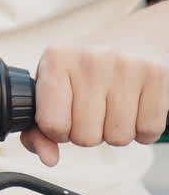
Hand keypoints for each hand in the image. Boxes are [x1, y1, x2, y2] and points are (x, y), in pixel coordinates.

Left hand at [21, 8, 168, 165]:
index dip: (58, 132)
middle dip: (88, 133)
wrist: (136, 37)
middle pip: (85, 137)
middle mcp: (90, 59)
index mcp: (56, 59)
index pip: (51, 124)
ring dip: (115, 132)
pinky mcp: (157, 75)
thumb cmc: (87, 66)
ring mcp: (126, 66)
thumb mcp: (54, 85)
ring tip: (114, 106)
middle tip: (93, 109)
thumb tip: (47, 158)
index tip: (64, 118)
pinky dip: (142, 130)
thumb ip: (38, 127)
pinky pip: (148, 132)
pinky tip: (136, 107)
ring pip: (118, 138)